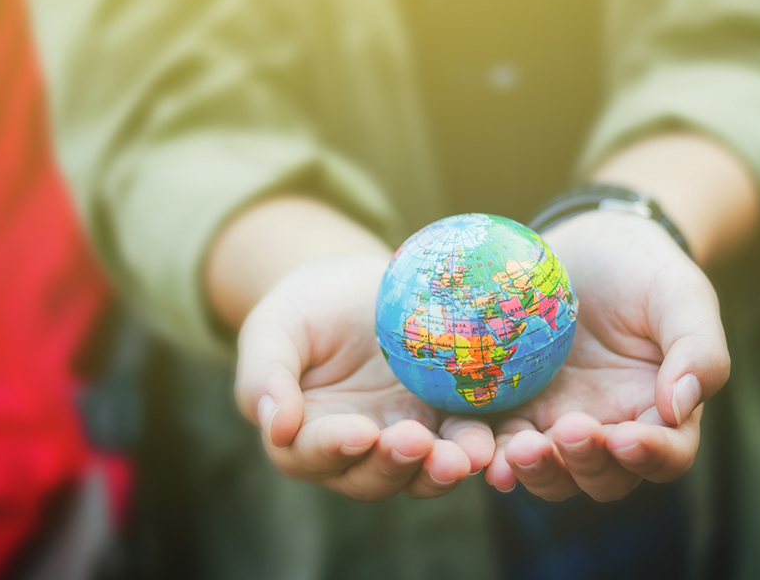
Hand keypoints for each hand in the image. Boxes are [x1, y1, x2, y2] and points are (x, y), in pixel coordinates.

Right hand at [234, 253, 495, 499]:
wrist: (360, 285)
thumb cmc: (307, 305)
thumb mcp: (275, 326)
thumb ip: (264, 372)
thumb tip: (272, 425)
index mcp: (303, 435)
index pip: (313, 452)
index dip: (334, 447)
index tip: (359, 431)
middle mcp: (355, 451)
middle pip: (372, 475)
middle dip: (396, 463)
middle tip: (418, 442)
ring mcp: (405, 438)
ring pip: (421, 471)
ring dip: (443, 469)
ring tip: (467, 454)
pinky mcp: (444, 420)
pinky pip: (461, 442)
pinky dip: (478, 445)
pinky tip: (495, 438)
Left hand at [484, 210, 730, 500]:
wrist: (586, 244)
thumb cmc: (645, 270)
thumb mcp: (682, 295)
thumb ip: (697, 350)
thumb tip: (680, 408)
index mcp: (661, 413)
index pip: (666, 455)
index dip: (650, 456)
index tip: (626, 438)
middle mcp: (610, 430)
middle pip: (603, 476)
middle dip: (585, 464)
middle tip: (568, 432)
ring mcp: (556, 423)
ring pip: (549, 472)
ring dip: (534, 470)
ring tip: (517, 448)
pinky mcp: (512, 406)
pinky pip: (499, 440)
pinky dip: (488, 451)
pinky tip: (473, 449)